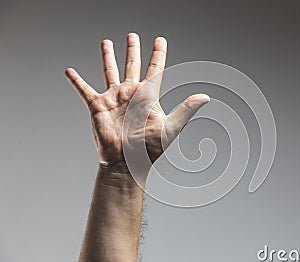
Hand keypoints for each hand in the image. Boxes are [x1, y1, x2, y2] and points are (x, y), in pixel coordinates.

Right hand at [65, 33, 209, 174]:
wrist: (126, 163)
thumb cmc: (149, 149)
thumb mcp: (171, 127)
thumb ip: (186, 110)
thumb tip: (206, 97)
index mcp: (148, 96)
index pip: (155, 68)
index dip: (158, 54)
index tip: (160, 40)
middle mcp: (131, 94)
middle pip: (132, 65)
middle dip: (132, 49)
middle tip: (132, 35)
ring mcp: (114, 99)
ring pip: (110, 71)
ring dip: (108, 56)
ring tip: (107, 42)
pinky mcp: (98, 107)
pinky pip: (84, 90)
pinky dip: (76, 81)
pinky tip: (70, 71)